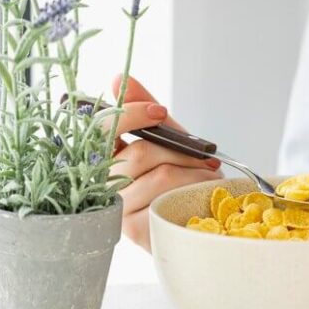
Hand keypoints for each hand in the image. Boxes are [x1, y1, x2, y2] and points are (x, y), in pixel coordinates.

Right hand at [108, 75, 222, 250]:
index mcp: (104, 159)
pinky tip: (200, 195)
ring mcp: (116, 209)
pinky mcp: (132, 230)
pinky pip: (168, 198)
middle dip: (179, 150)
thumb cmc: (180, 181)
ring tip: (207, 178)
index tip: (160, 112)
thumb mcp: (168, 142)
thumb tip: (119, 78)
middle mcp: (103, 184)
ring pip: (160, 175)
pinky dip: (194, 190)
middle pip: (139, 153)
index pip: (100, 130)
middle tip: (206, 157)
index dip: (130, 115)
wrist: (199, 226)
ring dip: (194, 172)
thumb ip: (145, 110)